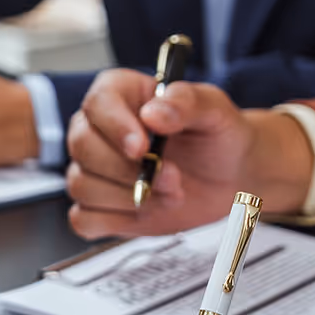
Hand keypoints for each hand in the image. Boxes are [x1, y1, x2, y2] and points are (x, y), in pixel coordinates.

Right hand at [67, 69, 312, 239]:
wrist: (232, 175)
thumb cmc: (219, 135)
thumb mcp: (214, 109)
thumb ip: (185, 102)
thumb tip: (152, 113)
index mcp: (120, 94)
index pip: (98, 103)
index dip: (115, 126)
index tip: (142, 147)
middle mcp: (100, 130)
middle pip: (82, 146)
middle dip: (128, 169)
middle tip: (172, 176)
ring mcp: (96, 170)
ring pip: (82, 185)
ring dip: (129, 196)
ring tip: (170, 192)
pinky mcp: (101, 206)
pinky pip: (84, 219)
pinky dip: (115, 220)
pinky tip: (146, 210)